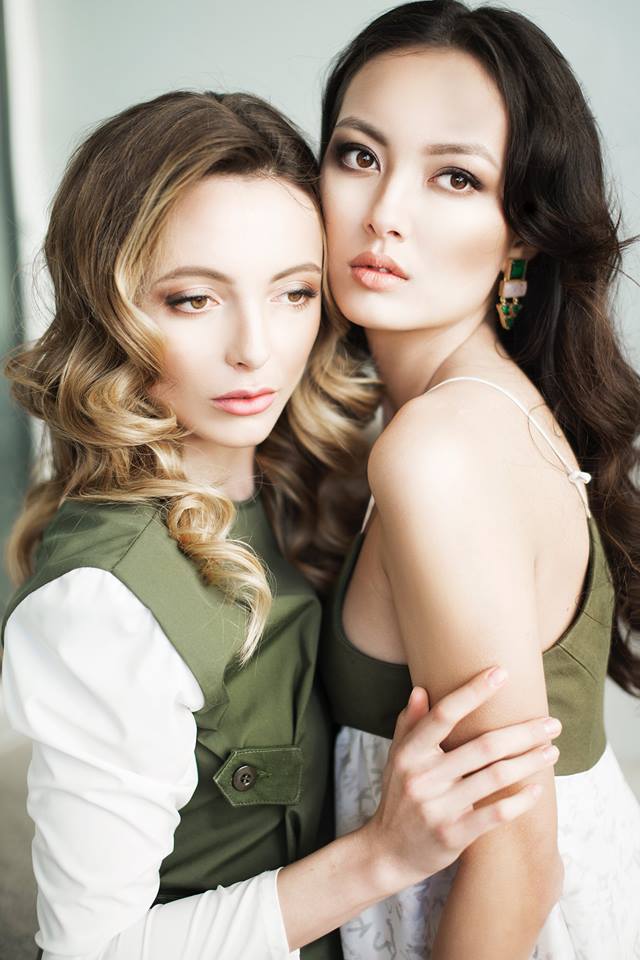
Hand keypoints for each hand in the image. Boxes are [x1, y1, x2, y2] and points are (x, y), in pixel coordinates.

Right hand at [364, 667, 559, 888]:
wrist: (387, 851)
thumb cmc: (399, 795)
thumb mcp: (397, 757)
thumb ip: (410, 724)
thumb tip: (421, 690)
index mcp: (410, 752)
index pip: (444, 715)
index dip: (473, 692)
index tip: (502, 672)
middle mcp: (422, 777)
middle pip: (482, 746)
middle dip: (522, 732)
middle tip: (552, 723)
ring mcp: (437, 807)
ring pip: (494, 777)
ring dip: (529, 762)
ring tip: (552, 750)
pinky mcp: (452, 835)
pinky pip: (494, 815)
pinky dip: (519, 801)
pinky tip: (538, 789)